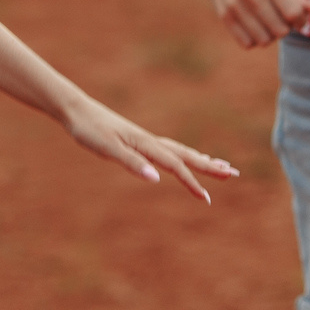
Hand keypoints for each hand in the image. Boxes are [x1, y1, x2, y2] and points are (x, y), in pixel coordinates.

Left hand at [61, 98, 241, 201]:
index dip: (192, 182)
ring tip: (219, 165)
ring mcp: (144, 140)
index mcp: (145, 144)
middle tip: (233, 173)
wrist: (75, 110)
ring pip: (179, 151)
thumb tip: (157, 178)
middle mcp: (149, 141)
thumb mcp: (108, 149)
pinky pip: (167, 150)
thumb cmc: (89, 130)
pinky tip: (181, 160)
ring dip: (200, 159)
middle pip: (186, 155)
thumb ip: (132, 163)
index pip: (176, 165)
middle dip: (210, 166)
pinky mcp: (136, 141)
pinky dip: (181, 156)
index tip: (207, 199)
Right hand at [207, 0, 309, 47]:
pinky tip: (255, 26)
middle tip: (282, 18)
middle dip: (286, 28)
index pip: (293, 13)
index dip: (301, 20)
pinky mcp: (224, 14)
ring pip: (263, 40)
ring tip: (268, 23)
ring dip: (270, 35)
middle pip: (280, 30)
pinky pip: (246, 43)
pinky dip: (254, 38)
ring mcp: (234, 3)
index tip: (298, 16)